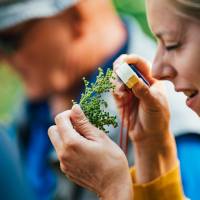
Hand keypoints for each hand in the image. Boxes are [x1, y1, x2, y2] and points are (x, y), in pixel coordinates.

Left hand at [48, 104, 132, 198]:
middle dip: (63, 124)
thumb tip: (74, 107)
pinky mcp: (66, 170)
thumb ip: (83, 122)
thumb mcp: (99, 137)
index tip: (78, 115)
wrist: (114, 185)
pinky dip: (68, 146)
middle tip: (79, 126)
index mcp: (71, 143)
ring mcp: (63, 163)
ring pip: (56, 142)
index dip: (68, 113)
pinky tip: (83, 150)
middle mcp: (63, 154)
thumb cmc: (111, 159)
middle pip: (52, 130)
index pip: (59, 119)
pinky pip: (61, 152)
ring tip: (83, 138)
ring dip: (65, 135)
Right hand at [113, 54, 176, 182]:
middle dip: (119, 67)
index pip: (139, 63)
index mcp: (150, 78)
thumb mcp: (153, 103)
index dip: (130, 59)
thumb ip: (142, 90)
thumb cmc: (157, 118)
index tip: (123, 62)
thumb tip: (131, 76)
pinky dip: (115, 90)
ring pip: (116, 77)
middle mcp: (138, 81)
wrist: (149, 135)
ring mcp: (128, 89)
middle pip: (125, 67)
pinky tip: (121, 96)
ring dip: (116, 80)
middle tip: (117, 71)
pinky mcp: (120, 98)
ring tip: (122, 91)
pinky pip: (113, 89)